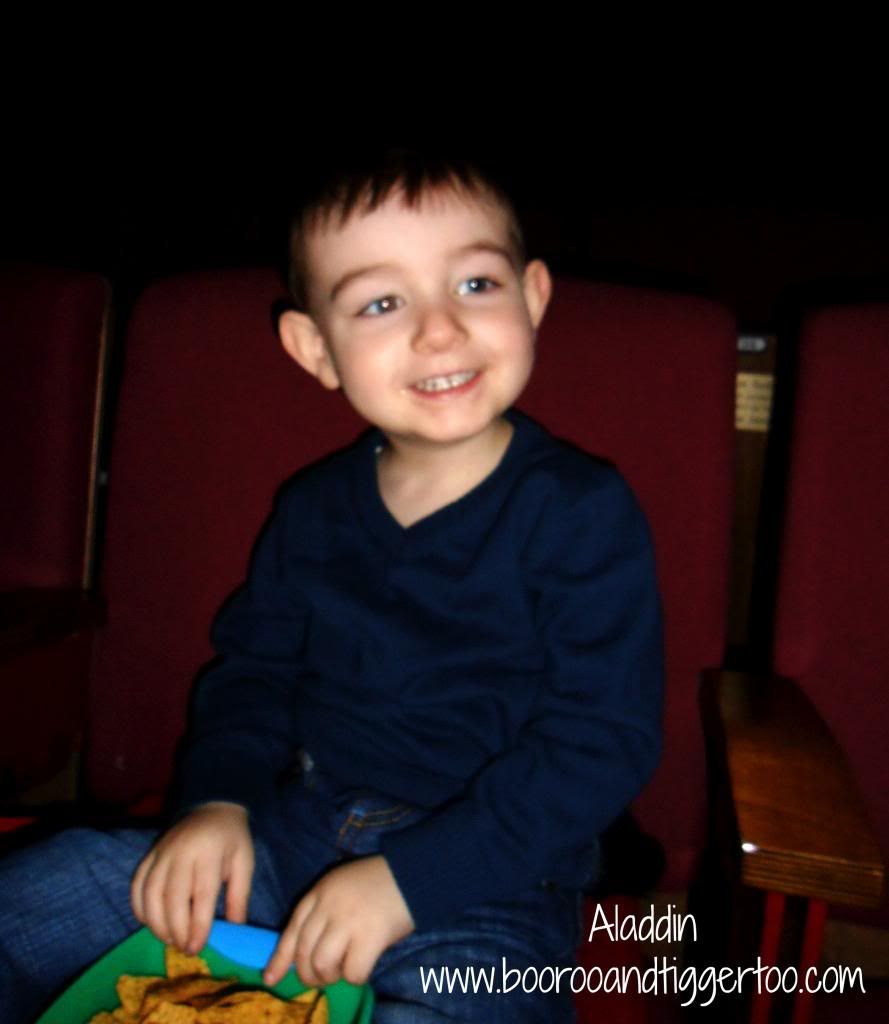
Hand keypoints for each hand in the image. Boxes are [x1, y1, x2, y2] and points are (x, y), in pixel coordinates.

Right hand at [130, 801, 253, 954]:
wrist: (212, 807)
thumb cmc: (231, 838)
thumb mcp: (244, 862)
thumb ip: (239, 896)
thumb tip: (234, 930)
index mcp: (209, 852)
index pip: (201, 894)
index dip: (197, 925)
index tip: (197, 948)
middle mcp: (180, 851)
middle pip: (171, 897)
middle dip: (176, 930)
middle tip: (185, 949)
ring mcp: (161, 852)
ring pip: (149, 894)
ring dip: (156, 924)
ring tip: (170, 940)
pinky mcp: (148, 855)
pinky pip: (137, 885)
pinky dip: (140, 909)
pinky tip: (152, 923)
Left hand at [263, 855, 413, 987]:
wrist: (413, 872)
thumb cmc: (379, 881)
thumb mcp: (342, 886)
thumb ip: (324, 912)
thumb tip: (307, 953)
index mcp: (320, 892)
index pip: (292, 930)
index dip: (279, 958)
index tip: (270, 978)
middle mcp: (329, 906)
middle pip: (303, 951)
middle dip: (307, 973)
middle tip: (321, 977)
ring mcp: (347, 921)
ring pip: (321, 964)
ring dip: (329, 976)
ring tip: (342, 971)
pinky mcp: (369, 937)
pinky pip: (351, 972)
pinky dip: (354, 977)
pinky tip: (363, 966)